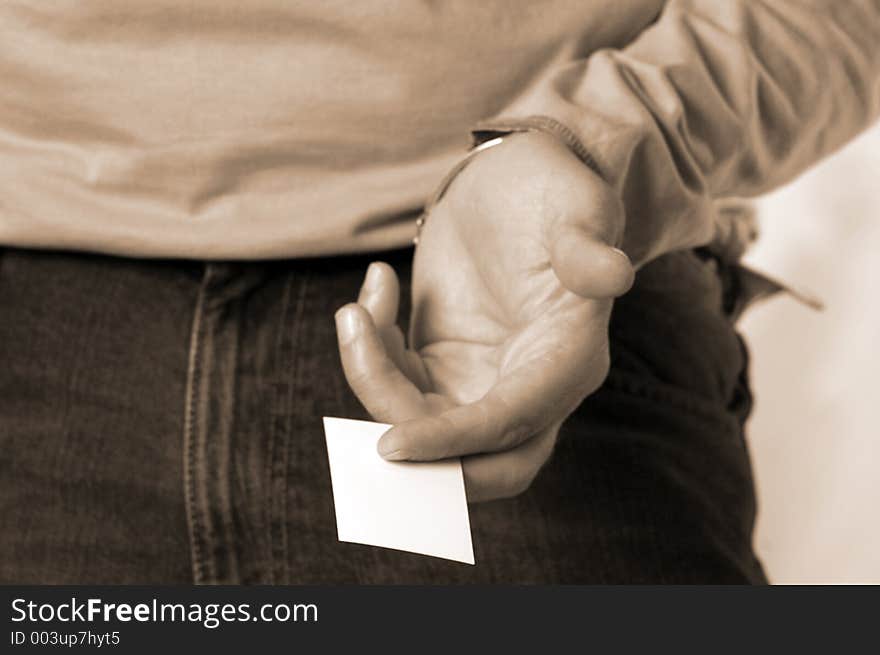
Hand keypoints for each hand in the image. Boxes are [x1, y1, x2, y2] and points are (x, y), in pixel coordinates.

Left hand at [335, 131, 632, 501]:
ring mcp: (485, 381)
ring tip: (357, 310)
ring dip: (374, 385)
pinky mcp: (445, 367)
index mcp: (571, 355)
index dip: (455, 440)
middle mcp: (532, 384)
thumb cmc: (550, 186)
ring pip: (427, 428)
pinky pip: (397, 388)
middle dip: (425, 464)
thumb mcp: (573, 201)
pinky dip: (369, 357)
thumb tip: (615, 275)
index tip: (390, 444)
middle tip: (367, 439)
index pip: (515, 420)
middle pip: (488, 463)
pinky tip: (376, 291)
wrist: (514, 176)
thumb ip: (587, 241)